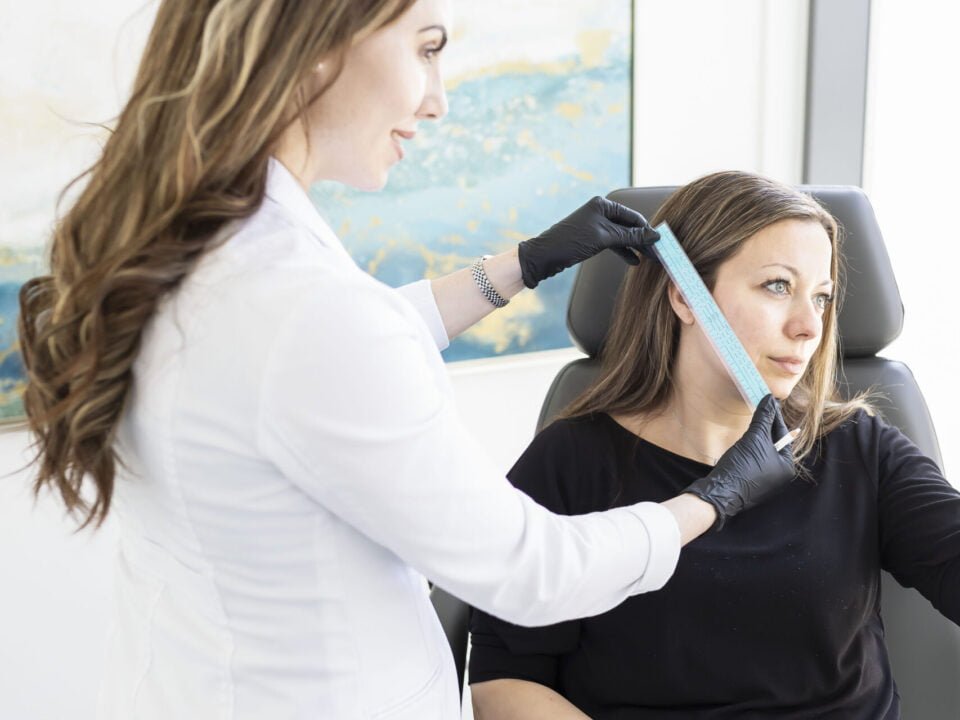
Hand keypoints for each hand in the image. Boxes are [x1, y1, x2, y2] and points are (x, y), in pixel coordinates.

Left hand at [516, 196, 659, 288]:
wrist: (544, 256)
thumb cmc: (572, 242)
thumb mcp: (605, 238)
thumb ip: (631, 237)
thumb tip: (655, 236)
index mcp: (603, 204)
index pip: (633, 216)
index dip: (647, 230)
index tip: (661, 243)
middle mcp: (600, 211)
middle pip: (628, 226)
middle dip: (642, 240)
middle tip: (657, 254)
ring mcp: (595, 225)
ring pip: (621, 236)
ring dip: (634, 247)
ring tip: (648, 259)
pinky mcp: (591, 238)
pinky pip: (612, 243)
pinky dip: (622, 251)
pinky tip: (633, 261)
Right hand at [683, 395, 795, 530]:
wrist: (720, 492)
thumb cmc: (742, 467)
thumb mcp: (754, 439)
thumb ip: (763, 419)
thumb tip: (769, 400)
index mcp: (787, 466)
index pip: (783, 435)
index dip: (775, 417)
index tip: (769, 402)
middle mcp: (779, 475)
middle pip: (774, 444)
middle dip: (765, 427)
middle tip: (759, 409)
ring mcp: (765, 481)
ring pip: (762, 452)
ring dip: (755, 438)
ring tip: (750, 424)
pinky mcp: (750, 483)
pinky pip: (753, 461)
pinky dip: (749, 449)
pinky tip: (741, 443)